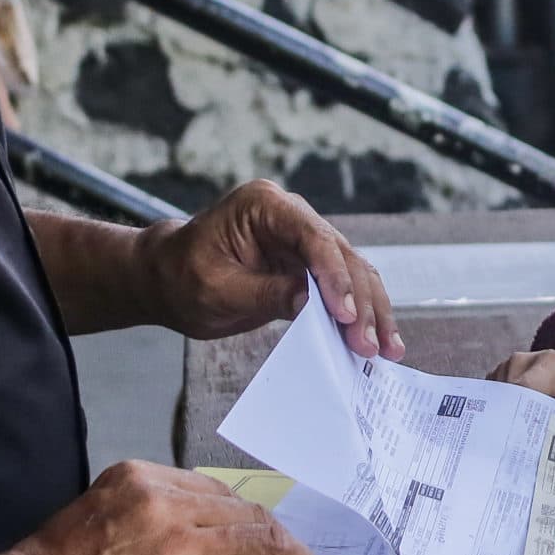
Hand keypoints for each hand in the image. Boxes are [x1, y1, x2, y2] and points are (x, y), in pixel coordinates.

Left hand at [138, 177, 399, 356]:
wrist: (167, 278)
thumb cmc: (181, 277)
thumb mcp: (216, 289)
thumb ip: (265, 293)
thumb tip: (312, 304)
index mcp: (265, 205)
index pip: (313, 238)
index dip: (335, 277)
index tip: (345, 315)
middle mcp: (292, 216)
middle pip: (342, 256)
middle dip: (360, 302)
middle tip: (369, 344)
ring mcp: (304, 240)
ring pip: (353, 272)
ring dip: (371, 311)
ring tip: (386, 348)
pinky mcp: (309, 266)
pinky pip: (343, 287)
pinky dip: (359, 313)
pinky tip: (376, 340)